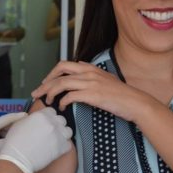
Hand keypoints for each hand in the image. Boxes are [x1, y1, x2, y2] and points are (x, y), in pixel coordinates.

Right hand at [0, 108, 72, 172]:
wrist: (17, 158)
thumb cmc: (14, 142)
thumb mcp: (19, 123)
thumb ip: (31, 118)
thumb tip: (35, 118)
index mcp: (41, 115)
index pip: (52, 111)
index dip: (48, 116)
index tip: (45, 122)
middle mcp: (52, 123)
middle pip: (62, 120)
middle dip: (57, 124)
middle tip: (49, 132)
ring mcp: (58, 136)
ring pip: (68, 131)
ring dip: (63, 134)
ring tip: (55, 139)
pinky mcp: (61, 148)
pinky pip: (69, 144)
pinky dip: (64, 146)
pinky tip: (56, 148)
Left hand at [0, 112, 26, 172]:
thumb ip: (6, 163)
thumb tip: (21, 156)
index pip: (6, 141)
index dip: (19, 139)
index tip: (32, 138)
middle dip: (11, 118)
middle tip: (25, 115)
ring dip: (7, 120)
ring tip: (21, 119)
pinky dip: (3, 125)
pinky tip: (12, 127)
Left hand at [31, 61, 153, 122]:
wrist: (135, 102)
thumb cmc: (121, 94)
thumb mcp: (106, 77)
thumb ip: (91, 72)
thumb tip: (79, 65)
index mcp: (90, 68)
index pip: (64, 65)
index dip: (52, 74)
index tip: (45, 84)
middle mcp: (88, 72)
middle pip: (59, 71)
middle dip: (45, 82)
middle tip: (38, 93)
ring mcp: (90, 83)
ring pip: (61, 83)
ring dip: (50, 93)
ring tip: (46, 102)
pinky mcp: (92, 94)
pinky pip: (70, 96)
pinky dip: (62, 102)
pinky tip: (62, 107)